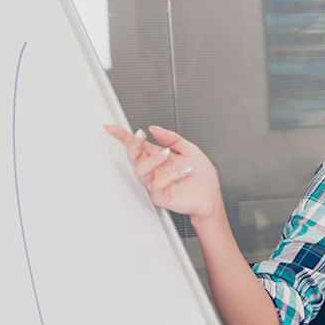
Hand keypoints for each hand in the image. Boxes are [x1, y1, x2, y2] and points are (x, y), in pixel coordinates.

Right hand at [103, 124, 224, 220]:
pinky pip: (156, 185)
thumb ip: (173, 139)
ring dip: (153, 159)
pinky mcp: (160, 196)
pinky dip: (170, 175)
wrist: (211, 197)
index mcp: (160, 157)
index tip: (112, 127)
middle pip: (134, 156)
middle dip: (134, 144)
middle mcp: (155, 170)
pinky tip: (184, 170)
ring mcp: (155, 183)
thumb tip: (155, 128)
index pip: (138, 145)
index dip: (124, 136)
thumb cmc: (202, 177)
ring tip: (167, 153)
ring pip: (141, 170)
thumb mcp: (191, 150)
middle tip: (141, 135)